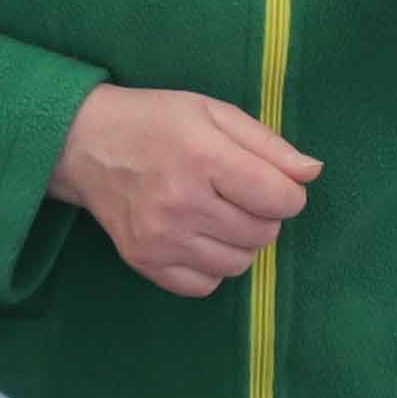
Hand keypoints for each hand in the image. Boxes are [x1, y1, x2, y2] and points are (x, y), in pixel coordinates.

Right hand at [53, 83, 317, 297]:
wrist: (84, 144)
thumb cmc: (155, 122)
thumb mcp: (213, 112)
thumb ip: (268, 144)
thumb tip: (312, 174)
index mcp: (203, 158)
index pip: (280, 199)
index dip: (288, 192)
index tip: (271, 182)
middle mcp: (181, 203)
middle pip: (263, 234)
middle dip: (263, 215)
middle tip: (237, 194)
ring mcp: (161, 239)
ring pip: (239, 264)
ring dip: (240, 242)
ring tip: (218, 214)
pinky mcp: (145, 262)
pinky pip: (206, 285)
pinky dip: (212, 266)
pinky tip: (198, 237)